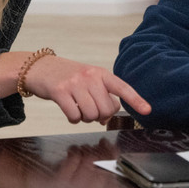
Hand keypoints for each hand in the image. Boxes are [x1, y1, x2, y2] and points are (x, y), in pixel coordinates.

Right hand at [22, 55, 151, 124]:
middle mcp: (90, 76)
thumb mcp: (88, 81)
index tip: (148, 110)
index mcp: (100, 73)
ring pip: (91, 115)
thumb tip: (106, 119)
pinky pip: (74, 116)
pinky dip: (73, 119)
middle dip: (99, 115)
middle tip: (89, 109)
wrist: (40, 68)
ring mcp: (74, 83)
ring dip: (85, 118)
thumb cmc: (68, 77)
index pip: (122, 88)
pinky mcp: (60, 91)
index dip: (136, 100)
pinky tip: (68, 110)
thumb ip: (100, 96)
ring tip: (77, 108)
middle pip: (106, 109)